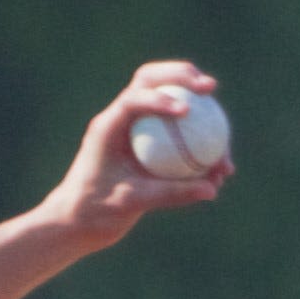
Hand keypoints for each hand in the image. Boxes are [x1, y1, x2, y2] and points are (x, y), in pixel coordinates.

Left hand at [43, 62, 230, 251]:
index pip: (134, 98)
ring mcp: (134, 129)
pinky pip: (176, 135)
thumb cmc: (94, 213)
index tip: (186, 111)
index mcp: (108, 127)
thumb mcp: (131, 203)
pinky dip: (197, 145)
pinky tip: (219, 168)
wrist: (75, 223)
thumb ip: (170, 194)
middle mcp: (121, 120)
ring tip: (223, 136)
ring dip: (199, 110)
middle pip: (153, 80)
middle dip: (183, 75)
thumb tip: (212, 189)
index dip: (161, 97)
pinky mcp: (146, 143)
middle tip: (210, 88)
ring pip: (170, 102)